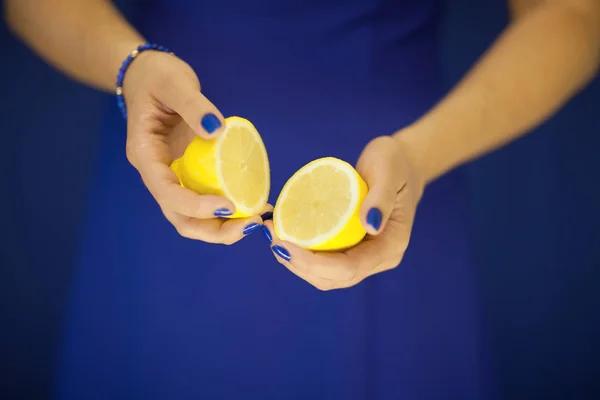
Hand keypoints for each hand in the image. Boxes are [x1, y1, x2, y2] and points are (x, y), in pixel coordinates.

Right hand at [123, 51, 267, 242]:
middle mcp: (158, 174)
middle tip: (252, 224)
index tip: (230, 204)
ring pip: (194, 217)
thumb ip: (194, 105)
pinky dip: (229, 209)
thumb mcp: (174, 83)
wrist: (148, 75)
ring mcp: (173, 176)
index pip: (167, 193)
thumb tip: (218, 130)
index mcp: (145, 155)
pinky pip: (207, 199)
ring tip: (258, 219)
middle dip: (215, 230)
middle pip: (181, 218)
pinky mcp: (189, 174)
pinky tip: (256, 204)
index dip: (196, 206)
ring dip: (225, 226)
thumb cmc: (157, 76)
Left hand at [263, 135, 424, 289]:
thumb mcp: (388, 170)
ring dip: (296, 262)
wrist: (401, 165)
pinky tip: (284, 234)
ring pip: (326, 276)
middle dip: (299, 264)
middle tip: (271, 238)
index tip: (284, 243)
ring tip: (272, 236)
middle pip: (334, 278)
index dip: (313, 263)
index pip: (349, 268)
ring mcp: (366, 257)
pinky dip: (302, 253)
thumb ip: (381, 196)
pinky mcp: (352, 250)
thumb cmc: (394, 163)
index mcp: (391, 245)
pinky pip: (324, 262)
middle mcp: (379, 259)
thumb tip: (369, 225)